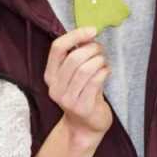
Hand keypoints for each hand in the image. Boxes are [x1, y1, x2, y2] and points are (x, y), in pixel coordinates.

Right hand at [44, 27, 111, 148]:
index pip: (57, 48)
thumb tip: (89, 34)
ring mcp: (67, 99)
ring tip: (103, 62)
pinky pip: (96, 81)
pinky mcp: (82, 108)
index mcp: (50, 75)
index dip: (75, 35)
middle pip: (73, 58)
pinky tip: (106, 72)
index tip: (92, 30)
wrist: (85, 126)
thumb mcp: (74, 75)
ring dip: (99, 60)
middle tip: (101, 50)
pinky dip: (104, 71)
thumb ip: (77, 55)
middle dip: (92, 49)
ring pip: (85, 69)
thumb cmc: (83, 94)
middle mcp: (55, 88)